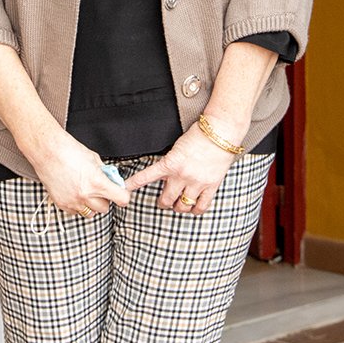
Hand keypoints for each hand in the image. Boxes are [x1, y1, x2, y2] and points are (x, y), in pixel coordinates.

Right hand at [25, 125, 128, 217]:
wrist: (47, 151)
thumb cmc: (69, 150)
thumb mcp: (94, 159)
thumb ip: (104, 172)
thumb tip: (111, 180)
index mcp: (97, 182)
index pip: (121, 199)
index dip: (123, 196)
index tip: (121, 193)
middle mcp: (85, 195)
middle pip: (105, 208)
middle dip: (105, 199)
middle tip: (99, 189)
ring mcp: (73, 201)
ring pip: (90, 213)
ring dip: (91, 205)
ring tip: (85, 191)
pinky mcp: (62, 204)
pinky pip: (75, 212)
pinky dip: (77, 205)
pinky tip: (74, 192)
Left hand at [124, 117, 241, 213]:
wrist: (220, 132)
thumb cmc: (198, 135)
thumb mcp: (177, 147)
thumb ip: (169, 162)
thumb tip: (163, 175)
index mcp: (170, 163)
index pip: (146, 177)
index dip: (133, 185)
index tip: (123, 190)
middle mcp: (182, 175)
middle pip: (166, 200)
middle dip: (162, 203)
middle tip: (162, 201)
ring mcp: (197, 183)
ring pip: (183, 206)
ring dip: (179, 207)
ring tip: (179, 204)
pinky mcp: (211, 186)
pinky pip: (201, 207)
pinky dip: (195, 210)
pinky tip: (193, 207)